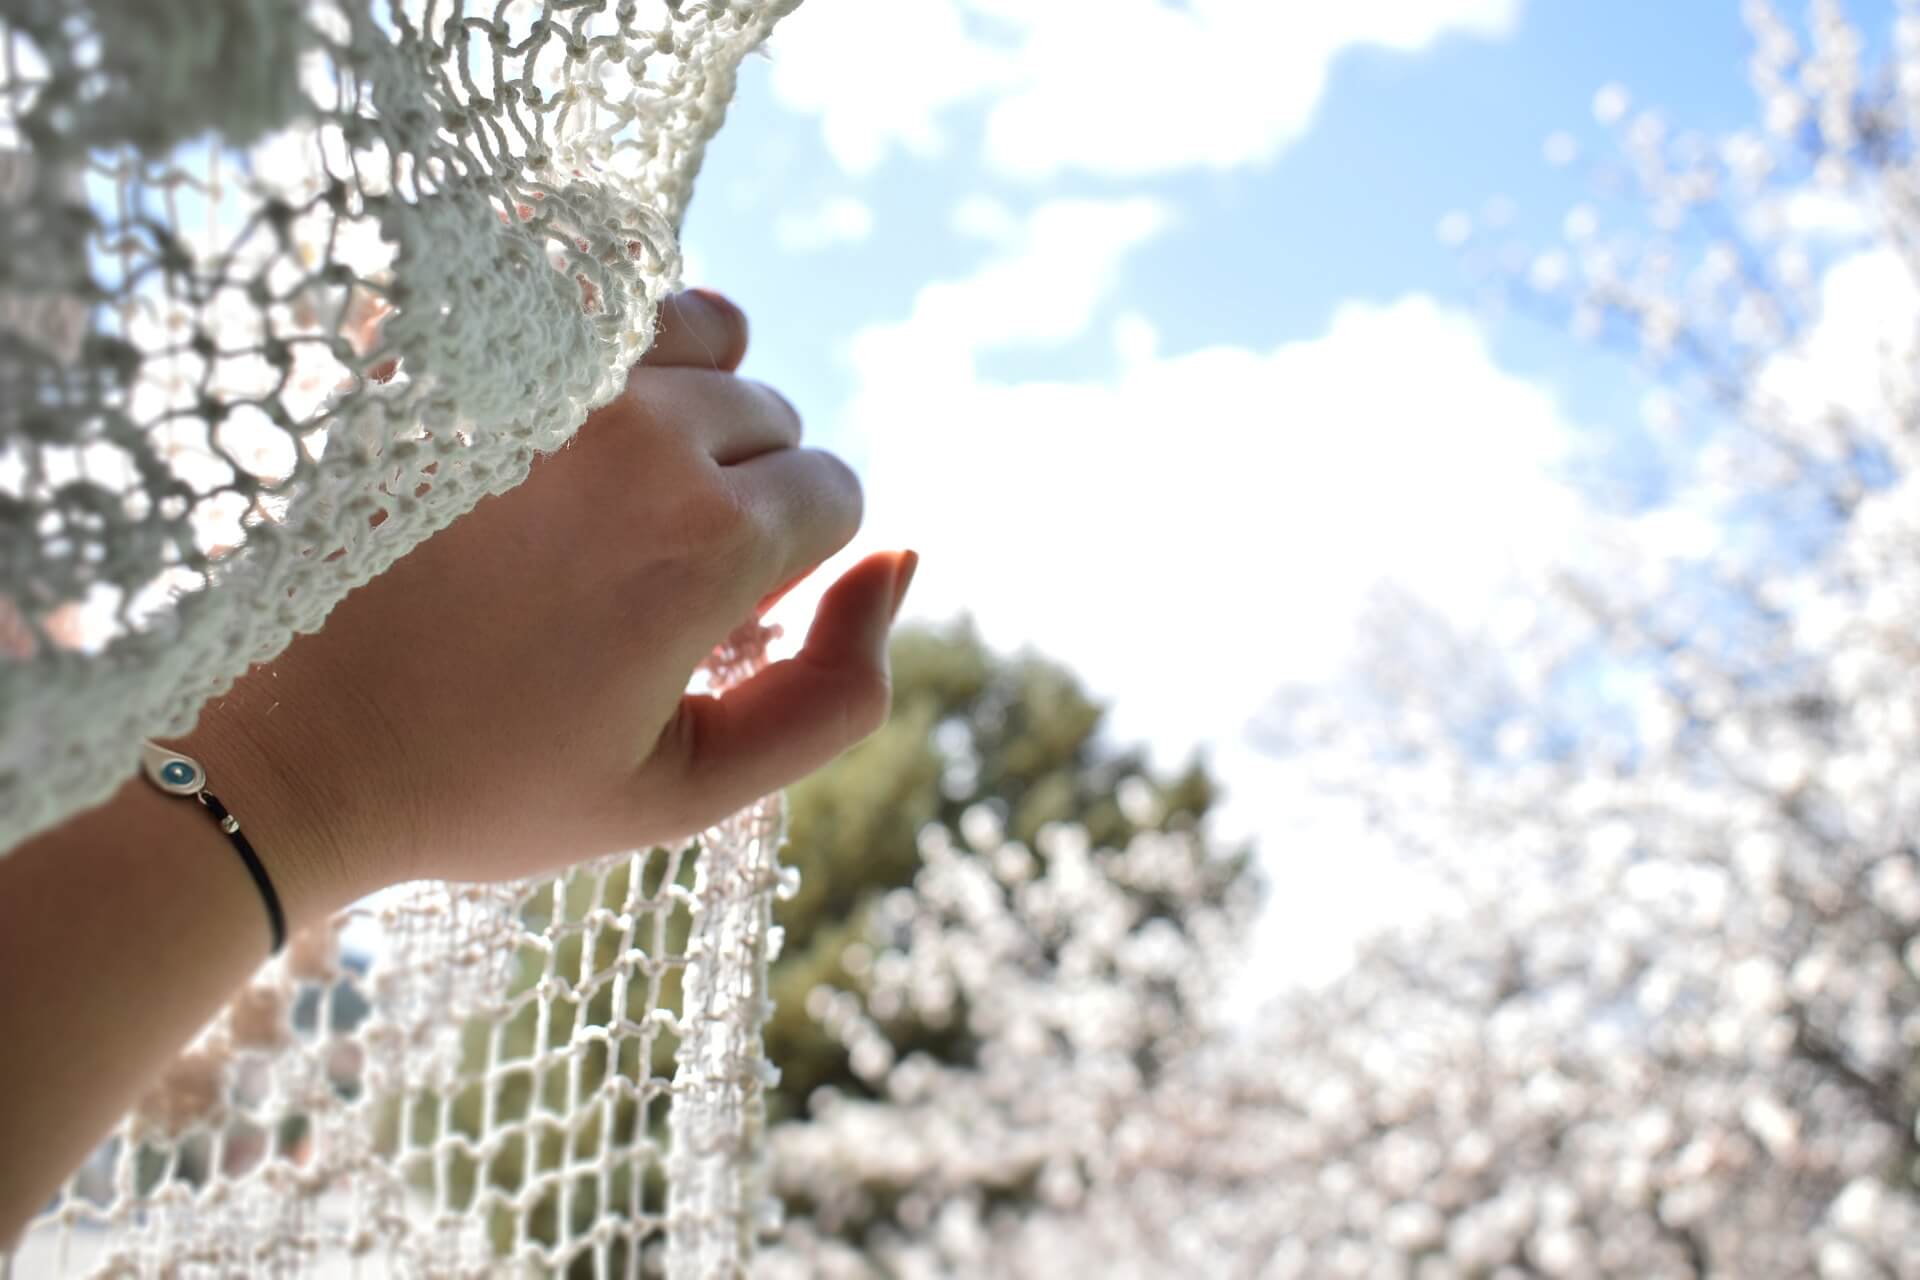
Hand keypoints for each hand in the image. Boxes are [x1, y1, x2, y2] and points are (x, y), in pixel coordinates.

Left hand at [163, 289, 913, 927]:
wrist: (291, 749)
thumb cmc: (492, 780)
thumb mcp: (690, 791)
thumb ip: (837, 691)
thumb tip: (905, 556)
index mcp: (704, 541)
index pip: (835, 489)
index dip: (792, 567)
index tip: (713, 620)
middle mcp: (638, 430)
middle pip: (771, 413)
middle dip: (742, 490)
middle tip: (647, 574)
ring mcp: (539, 375)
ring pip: (701, 332)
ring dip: (689, 403)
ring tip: (617, 487)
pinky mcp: (453, 346)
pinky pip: (589, 287)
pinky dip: (606, 342)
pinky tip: (565, 419)